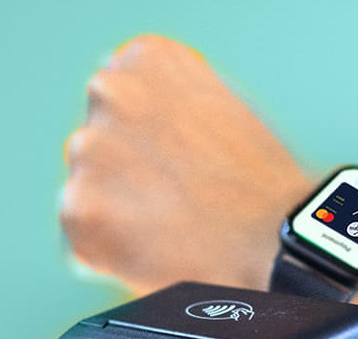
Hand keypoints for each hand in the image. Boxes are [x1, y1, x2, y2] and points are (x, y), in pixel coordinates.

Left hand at [61, 33, 357, 338]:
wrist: (278, 243)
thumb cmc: (263, 189)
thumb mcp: (217, 113)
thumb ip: (166, 117)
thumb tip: (139, 150)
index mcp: (145, 61)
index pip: (117, 105)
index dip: (144, 149)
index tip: (171, 169)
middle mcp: (108, 94)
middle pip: (95, 151)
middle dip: (124, 183)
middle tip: (173, 207)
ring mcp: (89, 154)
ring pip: (86, 196)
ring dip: (116, 219)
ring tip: (169, 232)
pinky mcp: (78, 212)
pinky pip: (82, 244)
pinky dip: (109, 258)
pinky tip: (153, 254)